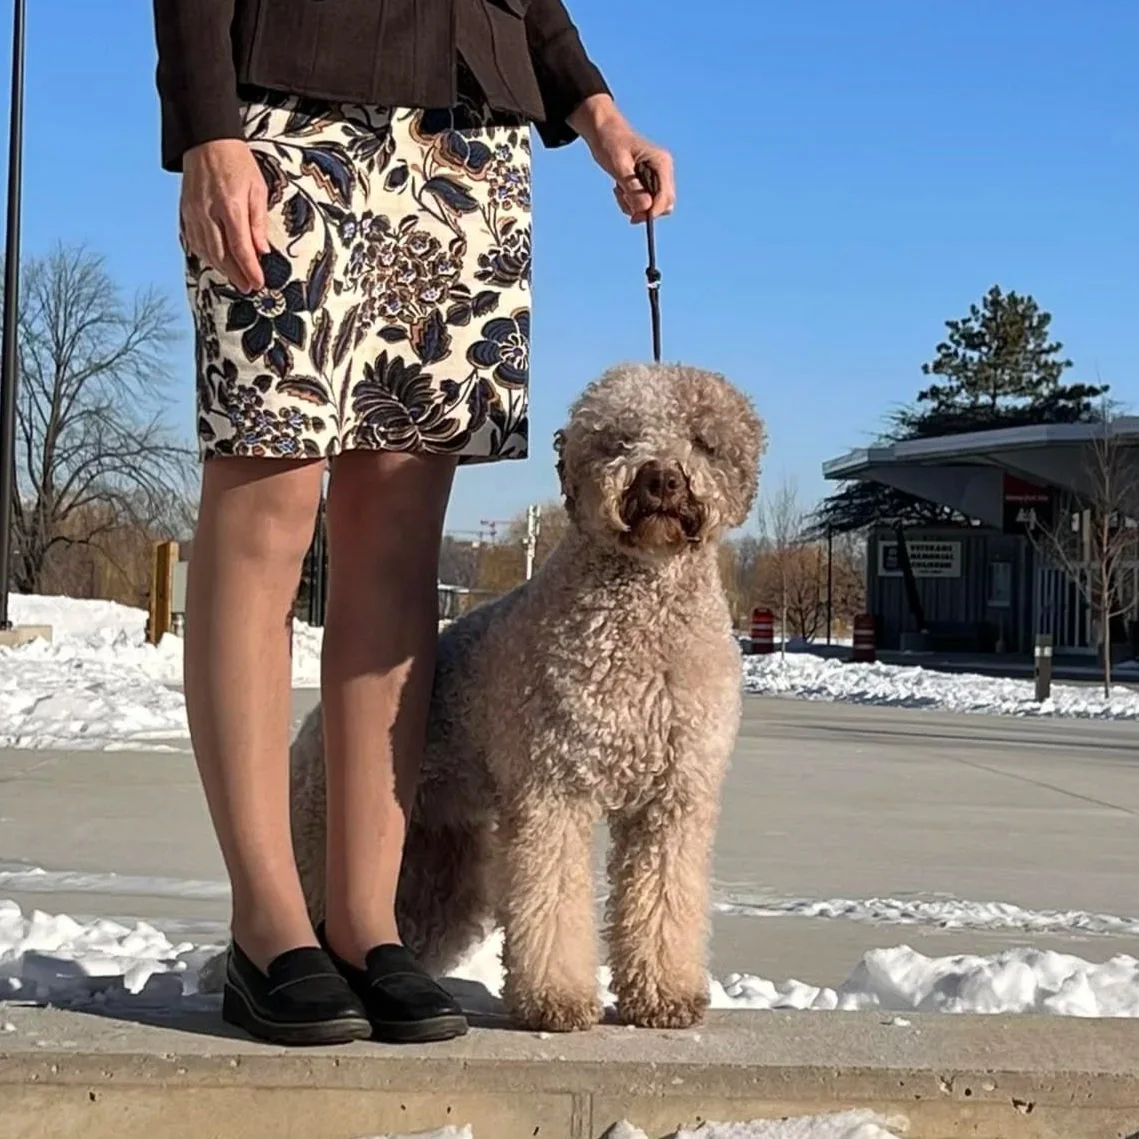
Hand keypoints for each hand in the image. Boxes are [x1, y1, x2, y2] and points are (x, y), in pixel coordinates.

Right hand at [180, 139, 269, 292]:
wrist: (206, 140)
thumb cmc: (237, 162)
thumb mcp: (257, 188)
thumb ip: (258, 221)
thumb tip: (262, 250)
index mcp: (230, 206)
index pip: (240, 247)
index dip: (250, 269)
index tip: (258, 282)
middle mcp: (208, 212)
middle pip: (222, 254)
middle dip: (236, 274)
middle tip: (249, 287)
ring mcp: (193, 213)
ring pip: (206, 251)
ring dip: (222, 269)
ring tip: (236, 278)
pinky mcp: (185, 211)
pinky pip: (194, 241)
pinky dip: (206, 256)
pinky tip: (217, 262)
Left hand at [569, 95, 674, 222]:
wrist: (602, 131)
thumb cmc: (610, 141)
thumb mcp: (618, 165)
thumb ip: (632, 186)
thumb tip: (646, 208)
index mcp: (662, 162)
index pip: (666, 196)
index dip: (653, 211)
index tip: (634, 218)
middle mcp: (663, 171)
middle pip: (664, 204)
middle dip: (644, 209)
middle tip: (622, 200)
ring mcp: (656, 177)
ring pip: (652, 207)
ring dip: (634, 206)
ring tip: (618, 189)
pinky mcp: (647, 183)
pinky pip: (644, 204)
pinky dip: (629, 203)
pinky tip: (619, 189)